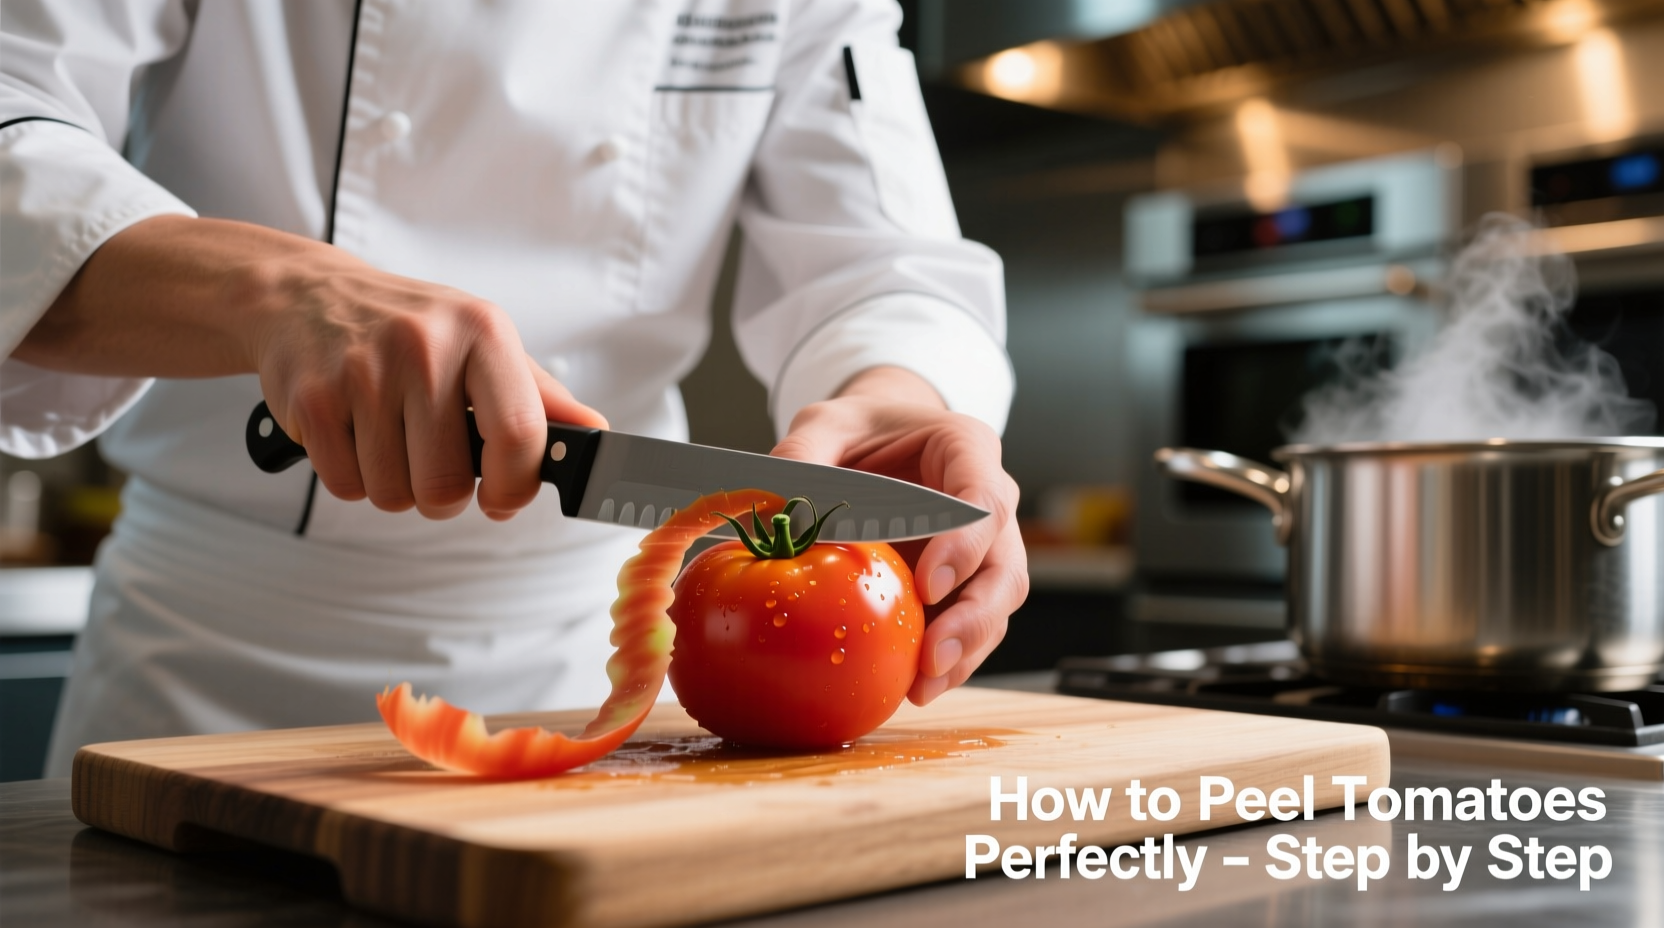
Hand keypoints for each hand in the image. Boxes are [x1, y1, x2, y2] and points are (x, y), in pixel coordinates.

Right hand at [245, 245, 605, 519]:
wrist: (304, 294)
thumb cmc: (410, 329)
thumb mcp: (482, 343)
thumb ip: (541, 397)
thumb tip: (597, 434)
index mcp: (482, 331)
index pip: (519, 435)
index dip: (514, 487)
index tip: (501, 498)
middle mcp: (424, 346)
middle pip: (446, 484)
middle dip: (442, 495)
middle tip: (432, 464)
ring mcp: (363, 372)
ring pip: (393, 494)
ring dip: (394, 487)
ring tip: (388, 439)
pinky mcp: (311, 400)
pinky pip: (346, 486)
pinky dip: (351, 477)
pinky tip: (352, 433)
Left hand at [771, 367, 1026, 704]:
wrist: (878, 442)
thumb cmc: (858, 429)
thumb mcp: (824, 422)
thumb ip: (803, 453)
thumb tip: (780, 515)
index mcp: (967, 449)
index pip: (984, 501)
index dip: (965, 546)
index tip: (929, 585)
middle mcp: (990, 503)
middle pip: (1005, 567)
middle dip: (975, 618)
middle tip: (933, 656)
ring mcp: (984, 549)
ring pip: (996, 606)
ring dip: (966, 652)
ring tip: (922, 688)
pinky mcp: (965, 585)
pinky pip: (969, 626)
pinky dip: (947, 660)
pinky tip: (911, 687)